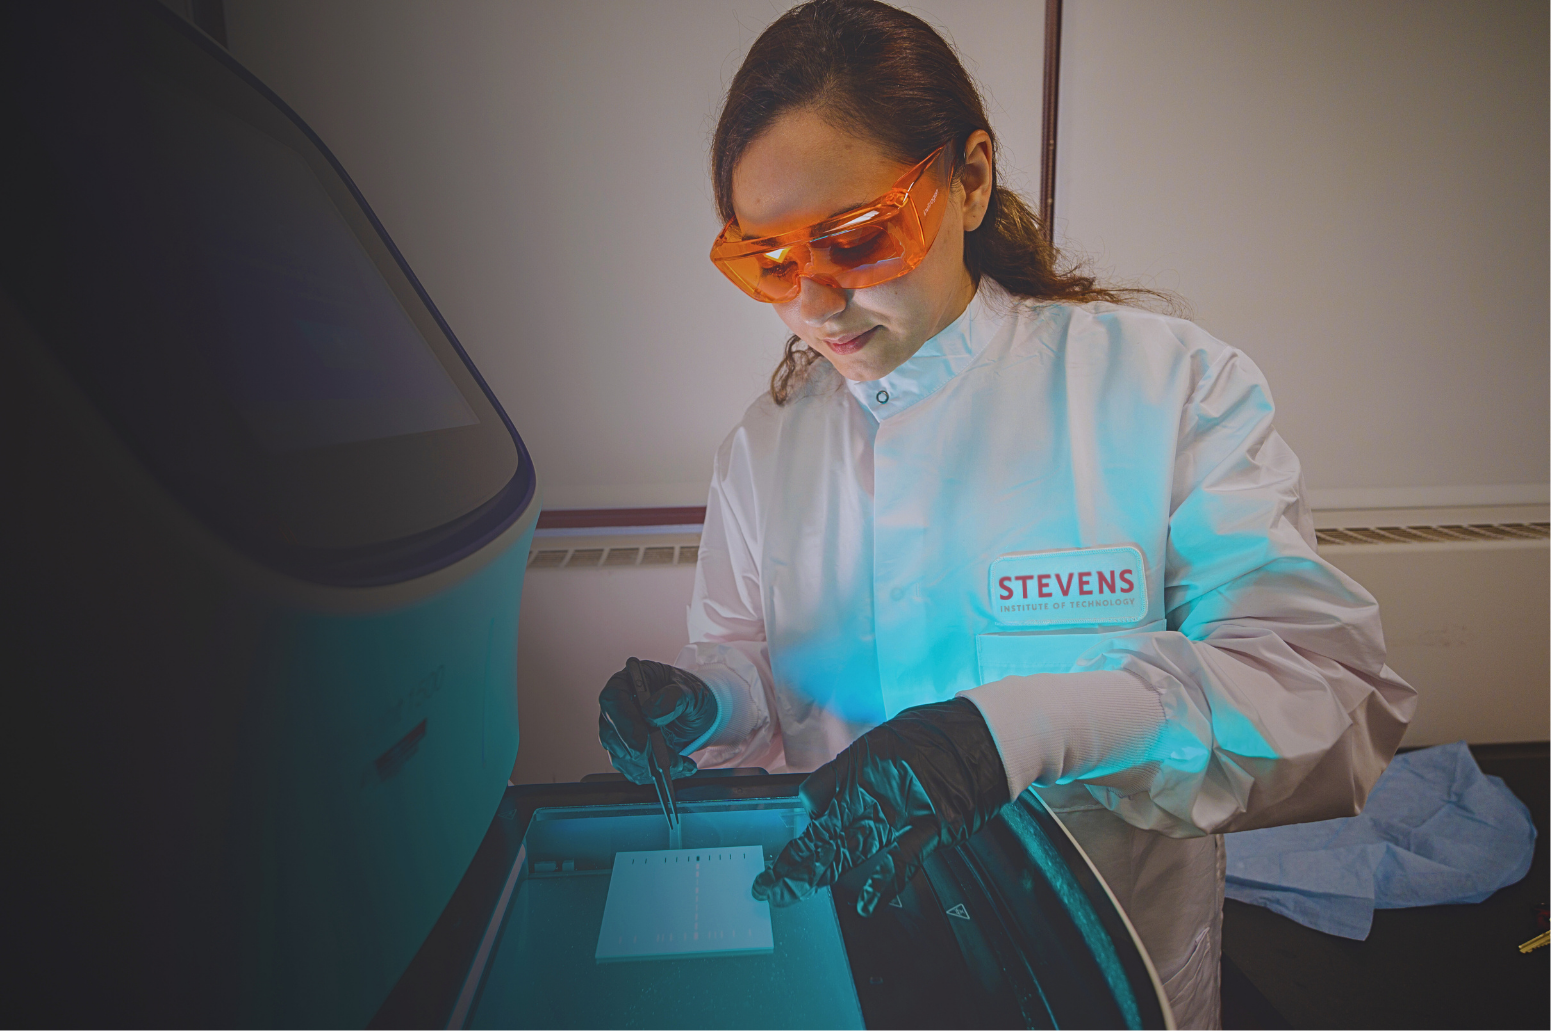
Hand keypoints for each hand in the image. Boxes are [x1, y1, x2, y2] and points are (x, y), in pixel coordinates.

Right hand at [597, 658, 717, 783]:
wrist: (698, 713)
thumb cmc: (691, 695)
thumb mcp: (691, 691)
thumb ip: (673, 697)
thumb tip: (652, 711)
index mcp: (629, 682)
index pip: (612, 700)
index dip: (623, 722)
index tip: (642, 741)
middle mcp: (620, 706)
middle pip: (611, 733)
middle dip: (637, 753)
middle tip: (662, 762)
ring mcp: (622, 730)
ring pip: (621, 756)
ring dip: (648, 767)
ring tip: (678, 764)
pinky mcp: (630, 751)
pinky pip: (634, 768)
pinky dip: (655, 773)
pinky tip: (678, 767)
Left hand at [751, 698, 1009, 914]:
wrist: (989, 731)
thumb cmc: (943, 733)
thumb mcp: (891, 738)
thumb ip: (860, 767)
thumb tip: (827, 797)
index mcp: (862, 761)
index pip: (816, 792)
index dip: (806, 815)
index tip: (803, 832)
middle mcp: (875, 785)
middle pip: (824, 829)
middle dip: (795, 859)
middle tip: (766, 884)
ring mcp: (903, 808)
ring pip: (851, 846)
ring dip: (817, 872)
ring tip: (786, 891)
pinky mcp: (934, 827)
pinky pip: (904, 858)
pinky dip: (885, 883)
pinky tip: (865, 903)